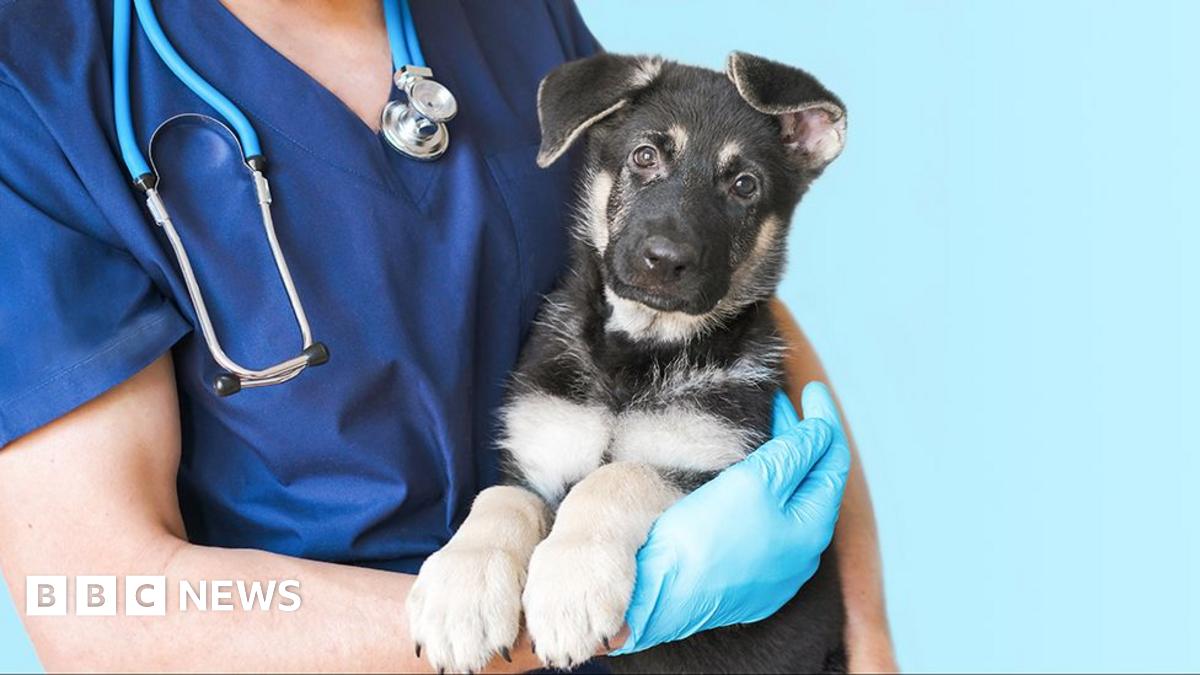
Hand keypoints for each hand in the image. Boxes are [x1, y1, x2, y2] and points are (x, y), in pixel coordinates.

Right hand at [611, 381, 851, 654]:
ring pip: (789, 505)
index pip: (832, 463)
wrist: (657, 592)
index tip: (811, 389)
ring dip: (783, 466)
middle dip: (800, 441)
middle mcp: (801, 555)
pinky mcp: (746, 578)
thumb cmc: (705, 537)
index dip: (823, 422)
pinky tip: (748, 480)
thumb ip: (794, 454)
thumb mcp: (755, 482)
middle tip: (782, 404)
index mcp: (812, 530)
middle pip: (811, 484)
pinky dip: (765, 493)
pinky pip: (768, 526)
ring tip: (767, 434)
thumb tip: (821, 432)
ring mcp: (774, 571)